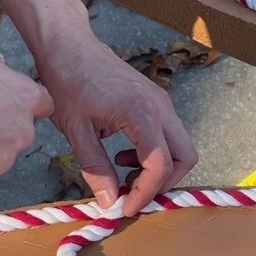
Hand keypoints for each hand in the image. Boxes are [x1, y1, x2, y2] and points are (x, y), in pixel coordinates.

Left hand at [36, 30, 196, 215]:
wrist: (71, 47)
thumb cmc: (69, 82)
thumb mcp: (76, 131)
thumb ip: (95, 168)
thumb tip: (109, 202)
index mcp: (141, 113)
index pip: (160, 164)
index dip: (145, 192)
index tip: (125, 208)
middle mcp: (160, 107)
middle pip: (185, 157)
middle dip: (164, 183)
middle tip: (132, 193)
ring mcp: (162, 103)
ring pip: (181, 147)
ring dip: (159, 168)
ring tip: (122, 171)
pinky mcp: (157, 102)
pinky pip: (169, 136)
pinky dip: (155, 154)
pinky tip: (122, 154)